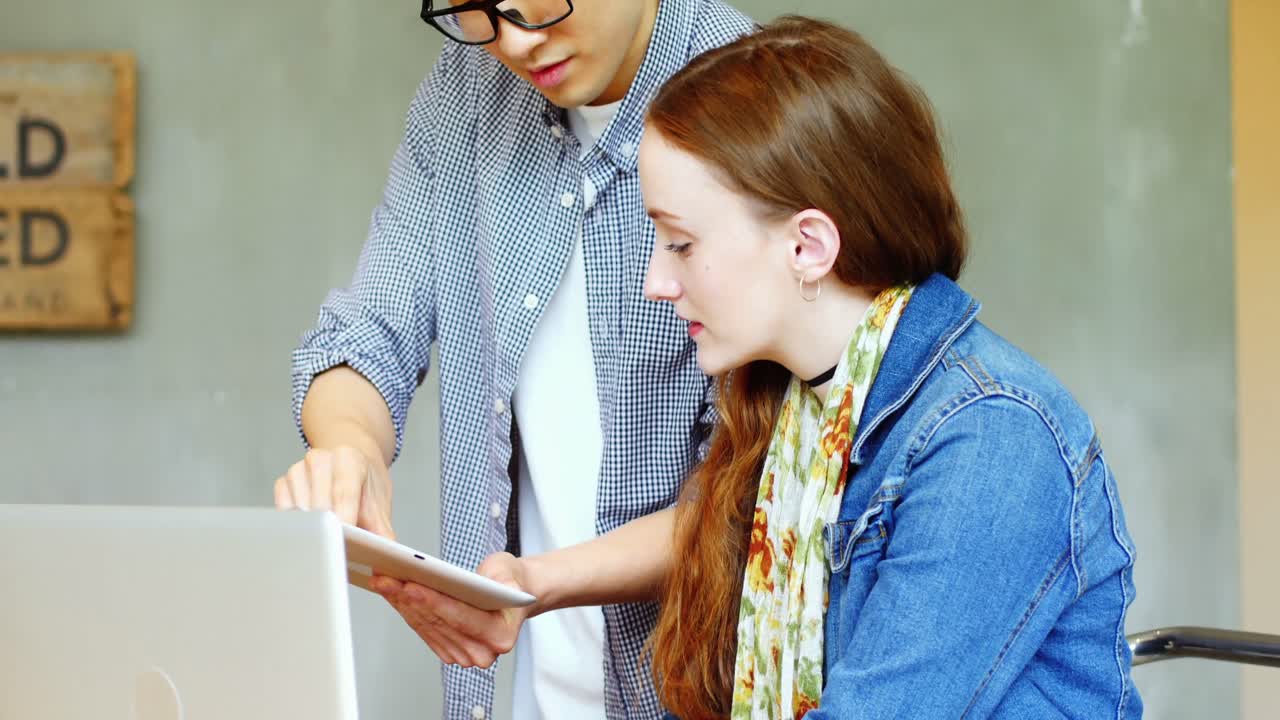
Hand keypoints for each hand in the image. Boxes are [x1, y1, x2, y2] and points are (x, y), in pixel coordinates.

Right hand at [273, 446, 394, 537]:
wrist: (353, 462)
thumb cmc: (365, 484)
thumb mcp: (379, 503)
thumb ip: (382, 529)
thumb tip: (385, 555)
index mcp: (349, 459)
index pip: (343, 492)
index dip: (344, 519)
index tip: (344, 542)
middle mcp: (321, 459)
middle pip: (319, 503)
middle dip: (328, 530)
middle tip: (337, 549)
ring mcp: (299, 469)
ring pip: (299, 510)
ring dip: (312, 529)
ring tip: (326, 537)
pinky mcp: (283, 482)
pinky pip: (284, 510)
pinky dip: (296, 525)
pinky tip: (310, 528)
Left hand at [372, 551, 533, 667]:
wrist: (508, 596)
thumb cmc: (508, 582)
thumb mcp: (508, 571)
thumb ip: (500, 579)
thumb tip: (478, 584)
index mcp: (501, 635)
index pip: (461, 618)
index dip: (434, 601)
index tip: (411, 586)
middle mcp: (482, 652)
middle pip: (438, 623)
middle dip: (409, 599)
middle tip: (387, 579)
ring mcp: (463, 655)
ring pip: (425, 627)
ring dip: (401, 604)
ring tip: (384, 583)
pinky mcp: (448, 651)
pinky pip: (422, 630)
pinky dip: (406, 610)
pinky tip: (393, 594)